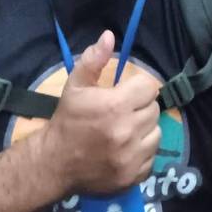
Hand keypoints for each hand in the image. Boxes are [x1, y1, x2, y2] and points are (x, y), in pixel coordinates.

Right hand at [41, 31, 160, 194]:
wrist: (54, 163)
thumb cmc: (68, 119)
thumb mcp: (76, 85)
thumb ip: (94, 59)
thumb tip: (109, 35)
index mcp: (115, 106)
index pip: (149, 87)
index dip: (139, 87)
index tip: (127, 92)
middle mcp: (127, 131)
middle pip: (154, 109)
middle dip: (141, 106)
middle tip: (124, 110)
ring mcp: (131, 157)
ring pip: (156, 132)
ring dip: (145, 128)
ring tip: (127, 128)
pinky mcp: (133, 176)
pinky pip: (152, 156)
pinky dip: (143, 151)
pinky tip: (127, 147)